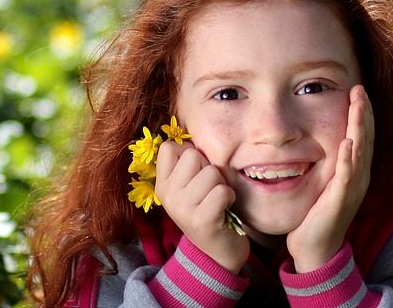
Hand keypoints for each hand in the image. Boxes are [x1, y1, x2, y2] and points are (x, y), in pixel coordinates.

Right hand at [155, 141, 249, 272]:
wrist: (216, 253)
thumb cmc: (207, 210)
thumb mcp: (189, 188)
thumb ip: (187, 164)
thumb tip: (190, 138)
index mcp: (162, 185)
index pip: (170, 147)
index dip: (190, 154)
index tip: (196, 174)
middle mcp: (168, 196)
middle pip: (194, 155)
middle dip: (209, 168)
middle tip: (210, 190)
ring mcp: (183, 209)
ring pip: (212, 172)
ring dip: (222, 185)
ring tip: (217, 201)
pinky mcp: (202, 220)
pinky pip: (223, 191)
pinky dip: (230, 198)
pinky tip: (225, 210)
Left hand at [286, 85, 373, 271]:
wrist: (315, 248)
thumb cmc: (317, 214)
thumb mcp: (325, 182)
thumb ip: (329, 162)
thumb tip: (325, 139)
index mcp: (356, 172)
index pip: (362, 137)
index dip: (362, 114)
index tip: (358, 91)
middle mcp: (359, 178)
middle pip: (366, 140)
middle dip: (363, 114)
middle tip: (360, 90)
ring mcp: (352, 190)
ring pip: (360, 153)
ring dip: (359, 128)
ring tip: (358, 106)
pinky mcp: (340, 201)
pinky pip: (346, 177)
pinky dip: (348, 159)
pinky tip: (347, 143)